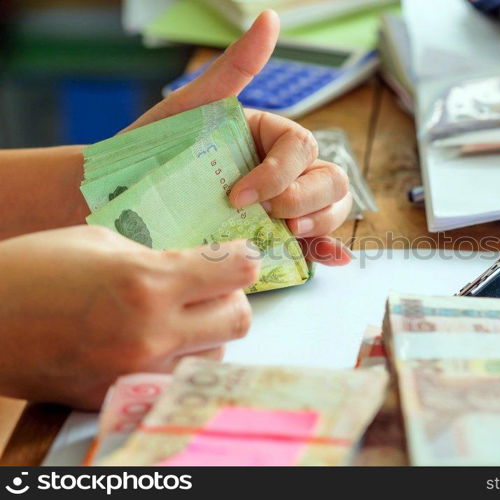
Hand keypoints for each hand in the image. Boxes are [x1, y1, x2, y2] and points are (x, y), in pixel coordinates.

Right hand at [0, 226, 258, 408]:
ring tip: (177, 317)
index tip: (237, 255)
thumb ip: (156, 257)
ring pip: (216, 354)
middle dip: (232, 298)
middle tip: (209, 288)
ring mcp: (139, 371)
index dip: (243, 258)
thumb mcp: (100, 243)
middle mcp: (153, 333)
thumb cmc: (33, 269)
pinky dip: (177, 359)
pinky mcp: (122, 395)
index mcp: (149, 282)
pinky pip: (177, 378)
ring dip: (207, 333)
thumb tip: (192, 268)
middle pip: (241, 319)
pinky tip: (153, 342)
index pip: (238, 271)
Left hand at [127, 11, 352, 265]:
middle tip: (273, 216)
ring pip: (331, 208)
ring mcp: (282, 205)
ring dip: (322, 221)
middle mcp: (283, 170)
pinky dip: (329, 249)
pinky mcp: (274, 237)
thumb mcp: (191, 106)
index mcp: (269, 137)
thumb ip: (234, 69)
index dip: (279, 173)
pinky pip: (315, 242)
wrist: (121, 198)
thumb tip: (269, 20)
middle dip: (307, 199)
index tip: (239, 194)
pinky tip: (331, 257)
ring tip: (291, 235)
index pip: (301, 150)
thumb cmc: (154, 149)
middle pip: (329, 179)